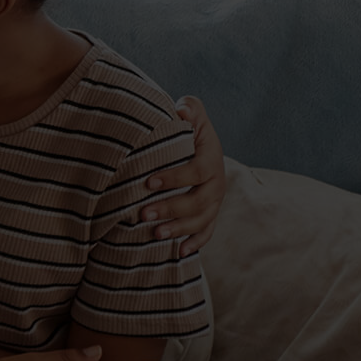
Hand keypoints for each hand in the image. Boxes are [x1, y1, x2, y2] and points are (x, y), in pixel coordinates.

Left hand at [142, 96, 225, 255]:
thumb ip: (188, 108)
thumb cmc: (186, 128)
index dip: (175, 178)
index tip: (148, 182)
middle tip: (143, 214)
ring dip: (179, 229)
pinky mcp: (209, 213)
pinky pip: (207, 232)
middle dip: (171, 208)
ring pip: (202, 219)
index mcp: (211, 158)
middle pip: (199, 201)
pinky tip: (178, 252)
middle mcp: (217, 182)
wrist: (197, 144)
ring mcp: (214, 200)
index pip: (198, 171)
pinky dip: (195, 243)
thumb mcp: (189, 113)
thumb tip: (182, 110)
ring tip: (154, 234)